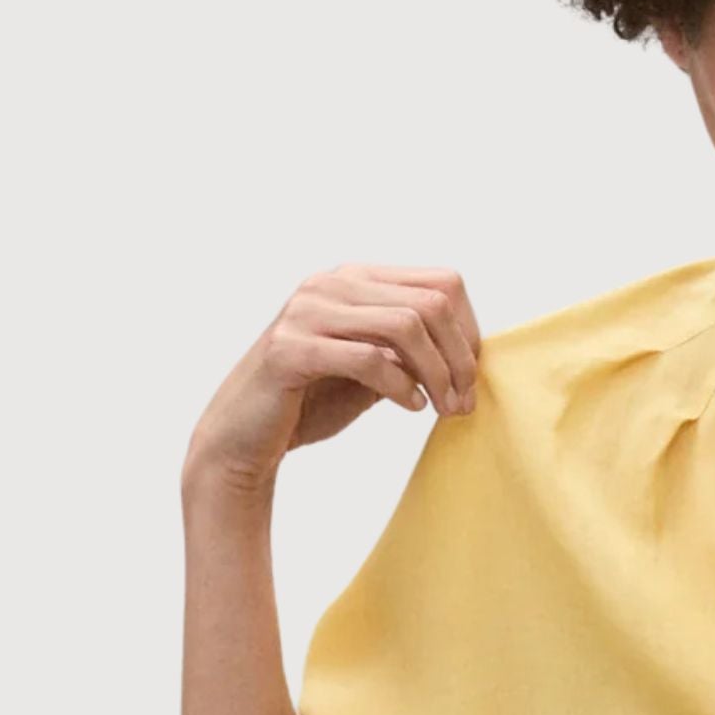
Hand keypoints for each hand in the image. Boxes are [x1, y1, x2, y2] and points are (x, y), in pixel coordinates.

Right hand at [184, 262, 482, 495]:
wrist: (244, 435)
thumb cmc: (313, 400)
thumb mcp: (374, 368)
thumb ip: (411, 351)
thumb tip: (470, 353)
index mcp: (355, 279)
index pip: (443, 282)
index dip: (470, 331)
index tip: (471, 378)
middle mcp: (330, 284)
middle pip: (431, 304)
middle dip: (459, 358)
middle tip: (464, 403)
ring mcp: (306, 311)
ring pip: (405, 326)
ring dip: (437, 375)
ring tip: (443, 409)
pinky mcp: (289, 349)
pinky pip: (367, 358)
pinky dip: (400, 386)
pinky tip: (411, 407)